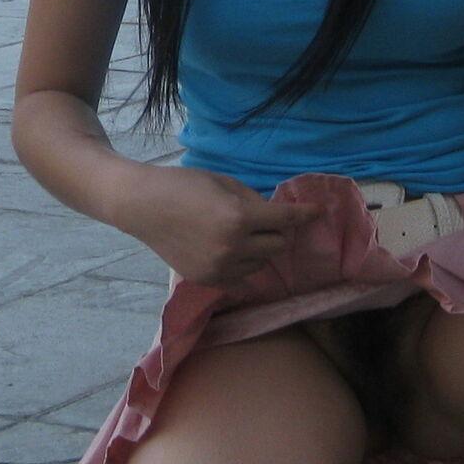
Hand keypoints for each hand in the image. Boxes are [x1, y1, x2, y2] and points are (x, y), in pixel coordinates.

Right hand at [119, 166, 318, 290]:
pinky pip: (241, 277)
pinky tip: (229, 250)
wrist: (143, 206)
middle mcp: (233, 247)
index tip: (320, 212)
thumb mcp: (224, 183)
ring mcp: (220, 268)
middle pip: (278, 245)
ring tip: (238, 233)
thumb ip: (253, 201)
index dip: (305, 214)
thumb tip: (275, 217)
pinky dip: (243, 264)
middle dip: (277, 231)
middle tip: (265, 220)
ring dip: (260, 248)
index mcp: (239, 217)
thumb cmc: (183, 185)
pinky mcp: (208, 280)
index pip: (284, 219)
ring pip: (261, 263)